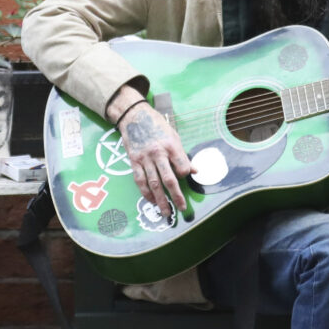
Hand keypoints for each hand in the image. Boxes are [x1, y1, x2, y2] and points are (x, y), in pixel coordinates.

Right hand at [106, 87, 192, 220]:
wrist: (134, 116)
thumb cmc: (157, 125)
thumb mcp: (174, 136)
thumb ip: (182, 155)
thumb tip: (195, 170)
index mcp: (171, 146)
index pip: (182, 167)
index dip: (185, 174)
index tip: (183, 175)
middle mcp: (157, 153)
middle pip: (168, 179)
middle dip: (176, 196)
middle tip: (181, 208)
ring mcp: (144, 158)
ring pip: (153, 183)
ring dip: (160, 199)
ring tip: (166, 211)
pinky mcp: (134, 161)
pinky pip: (140, 180)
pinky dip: (145, 192)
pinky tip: (151, 200)